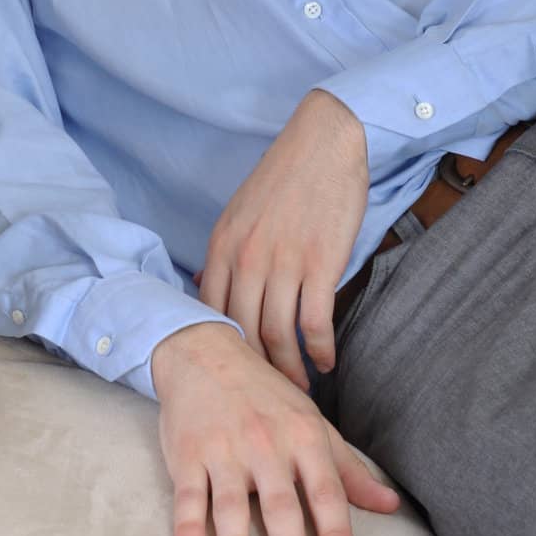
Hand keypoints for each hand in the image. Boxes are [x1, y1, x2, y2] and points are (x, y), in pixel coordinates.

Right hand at [151, 320, 400, 535]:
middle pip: (280, 503)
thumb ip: (347, 469)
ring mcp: (223, 449)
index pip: (324, 490)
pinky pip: (188, 495)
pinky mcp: (187, 454)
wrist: (205, 353)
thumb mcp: (310, 422)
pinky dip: (186, 526)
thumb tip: (390, 505)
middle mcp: (264, 443)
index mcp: (302, 437)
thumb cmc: (265, 396)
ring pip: (230, 503)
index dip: (335, 531)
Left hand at [194, 89, 368, 386]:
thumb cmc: (285, 177)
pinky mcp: (319, 264)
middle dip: (256, 371)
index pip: (211, 314)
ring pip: (278, 337)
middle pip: (244, 334)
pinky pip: (314, 324)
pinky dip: (320, 351)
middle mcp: (246, 258)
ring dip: (291, 371)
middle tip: (268, 395)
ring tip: (300, 389)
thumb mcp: (240, 212)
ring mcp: (282, 262)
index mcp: (222, 245)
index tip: (235, 372)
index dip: (223, 350)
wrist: (324, 140)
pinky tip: (326, 362)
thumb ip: (226, 254)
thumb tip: (209, 290)